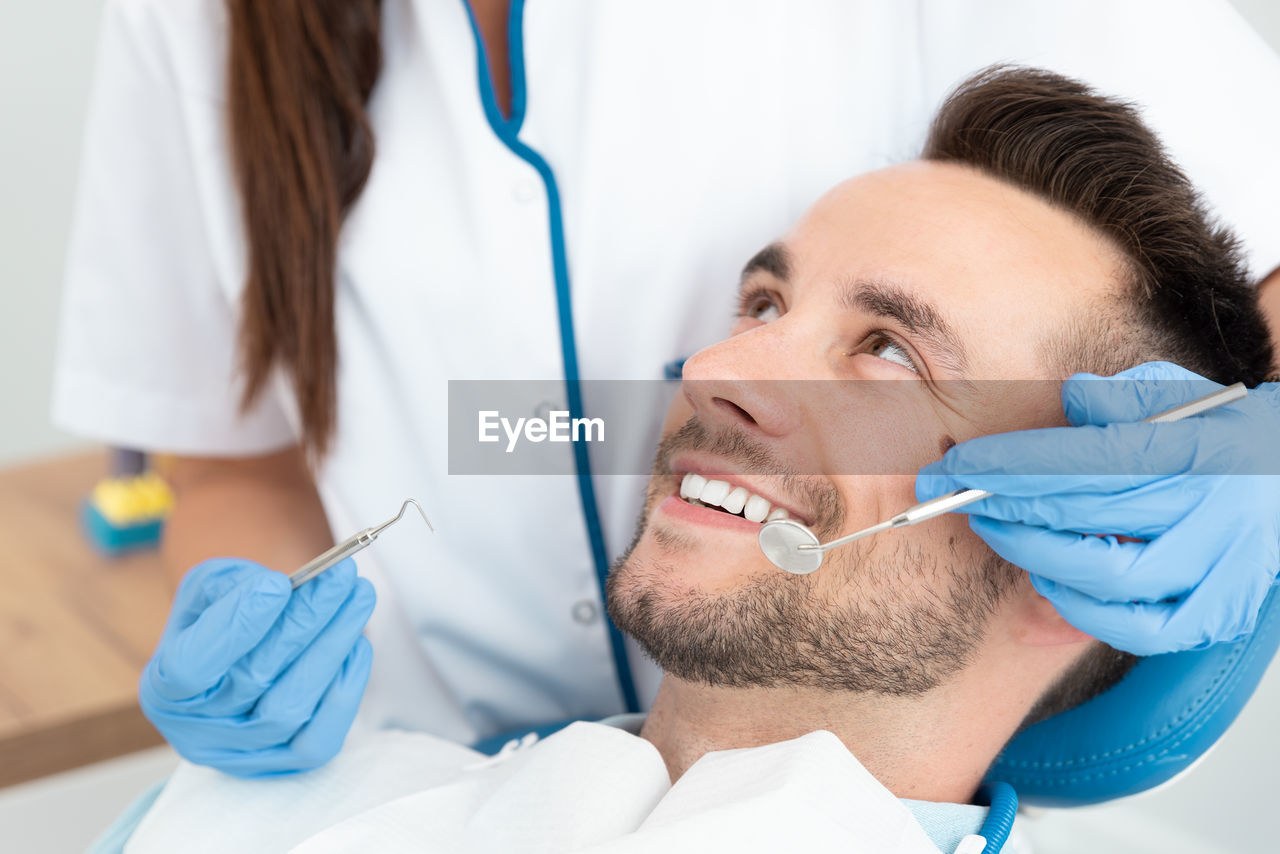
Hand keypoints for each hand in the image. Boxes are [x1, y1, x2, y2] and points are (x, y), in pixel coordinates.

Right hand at [139, 557, 374, 774]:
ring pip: (291, 707)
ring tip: (358, 596)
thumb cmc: (221, 617)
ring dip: (333, 646)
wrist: (239, 657)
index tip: (279, 583)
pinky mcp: (284, 764)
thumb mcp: (210, 589)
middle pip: (253, 679)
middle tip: (342, 575)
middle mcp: (195, 730)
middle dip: (304, 620)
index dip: (236, 626)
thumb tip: (278, 589)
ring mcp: (240, 754)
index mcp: (162, 687)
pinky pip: (320, 738)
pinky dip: (344, 690)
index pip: (191, 666)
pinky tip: (357, 644)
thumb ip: (234, 585)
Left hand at [917, 361, 1279, 655]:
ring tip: (1000, 531)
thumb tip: (1072, 397)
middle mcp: (1210, 512)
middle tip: (959, 497)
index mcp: (1196, 451)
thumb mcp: (1178, 395)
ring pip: (1107, 578)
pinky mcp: (1214, 614)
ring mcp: (1217, 570)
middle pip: (1084, 517)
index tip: (950, 467)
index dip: (1006, 466)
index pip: (1082, 462)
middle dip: (1005, 506)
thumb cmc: (1220, 434)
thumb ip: (1121, 399)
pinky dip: (1083, 610)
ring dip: (1035, 556)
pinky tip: (1050, 580)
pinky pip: (1138, 630)